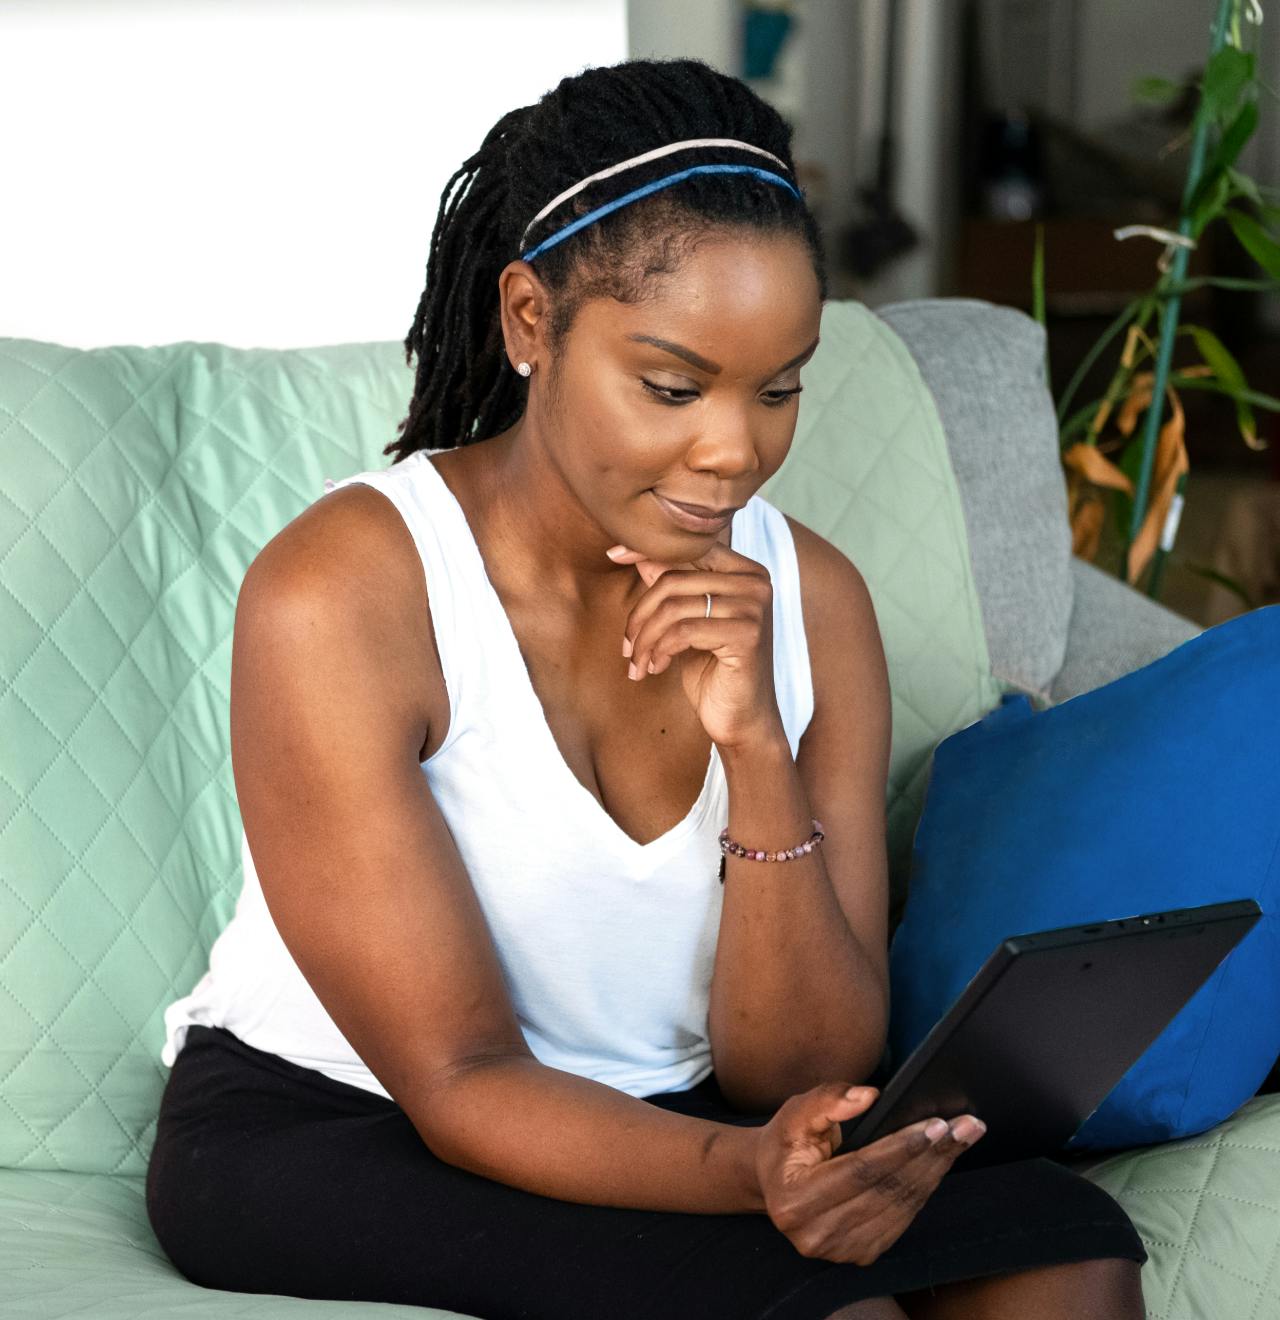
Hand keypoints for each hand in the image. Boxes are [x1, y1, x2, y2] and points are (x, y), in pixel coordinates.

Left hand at [607, 538, 782, 750]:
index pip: (688, 548)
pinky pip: (683, 631)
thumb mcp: (687, 623)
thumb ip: (672, 587)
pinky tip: (657, 668)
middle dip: (639, 615)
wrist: (742, 720)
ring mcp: (754, 607)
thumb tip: (636, 553)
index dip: (646, 549)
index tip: (613, 555)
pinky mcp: (747, 634)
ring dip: (645, 639)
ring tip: (639, 663)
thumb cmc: (714, 671)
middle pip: (673, 579)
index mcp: (745, 571)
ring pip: (673, 607)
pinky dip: (660, 651)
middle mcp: (756, 582)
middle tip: (628, 647)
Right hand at [754, 1081, 985, 1264]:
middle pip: (887, 1191)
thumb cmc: (786, 1142)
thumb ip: (828, 1101)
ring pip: (901, 1207)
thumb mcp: (795, 1113)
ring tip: (962, 1138)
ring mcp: (840, 1251)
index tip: (936, 1124)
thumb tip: (870, 1096)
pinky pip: (903, 1219)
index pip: (860, 1171)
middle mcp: (816, 1235)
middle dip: (931, 1155)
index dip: (900, 1147)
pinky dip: (925, 1188)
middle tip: (966, 1126)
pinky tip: (940, 1162)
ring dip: (936, 1171)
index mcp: (795, 1200)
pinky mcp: (860, 1254)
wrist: (774, 1181)